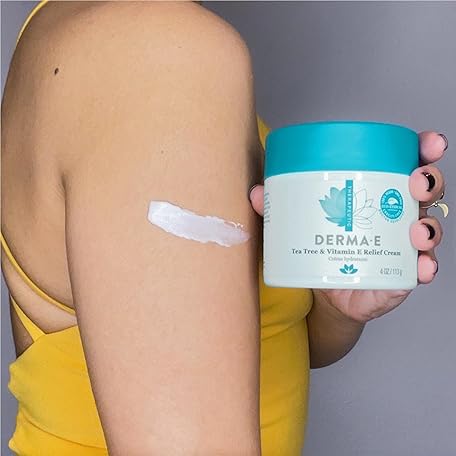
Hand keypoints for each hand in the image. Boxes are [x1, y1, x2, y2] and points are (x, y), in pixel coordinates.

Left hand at [249, 131, 447, 323]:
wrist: (326, 292)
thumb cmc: (321, 248)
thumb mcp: (299, 223)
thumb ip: (279, 207)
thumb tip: (257, 192)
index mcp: (376, 193)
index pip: (406, 165)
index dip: (423, 150)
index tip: (428, 143)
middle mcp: (395, 216)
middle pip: (425, 192)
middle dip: (429, 182)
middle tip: (415, 182)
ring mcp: (401, 246)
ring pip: (428, 228)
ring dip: (430, 225)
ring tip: (416, 230)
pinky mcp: (400, 275)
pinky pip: (420, 270)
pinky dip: (425, 268)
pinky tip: (421, 268)